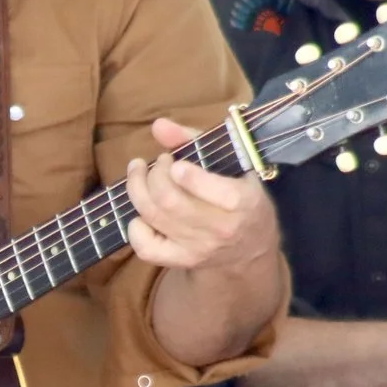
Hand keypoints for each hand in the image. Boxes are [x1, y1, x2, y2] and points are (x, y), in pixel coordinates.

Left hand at [124, 117, 280, 274]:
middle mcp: (220, 228)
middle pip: (170, 200)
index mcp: (243, 202)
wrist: (251, 249)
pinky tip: (141, 211)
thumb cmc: (241, 196)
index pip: (212, 191)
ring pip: (154, 217)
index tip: (175, 161)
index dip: (186, 175)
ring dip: (137, 188)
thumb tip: (158, 125)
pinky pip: (146, 248)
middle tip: (159, 162)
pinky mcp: (181, 260)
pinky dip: (135, 227)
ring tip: (139, 172)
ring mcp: (198, 248)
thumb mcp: (233, 164)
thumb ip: (196, 140)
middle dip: (154, 174)